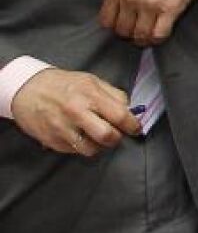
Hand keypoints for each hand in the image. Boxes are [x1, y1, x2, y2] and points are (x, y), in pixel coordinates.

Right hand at [11, 68, 140, 155]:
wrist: (27, 89)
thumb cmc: (62, 84)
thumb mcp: (91, 81)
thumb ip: (113, 95)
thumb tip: (130, 110)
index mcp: (90, 95)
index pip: (120, 116)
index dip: (132, 125)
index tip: (135, 129)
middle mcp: (76, 113)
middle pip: (107, 137)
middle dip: (117, 139)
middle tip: (116, 134)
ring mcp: (62, 129)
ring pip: (91, 150)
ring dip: (98, 146)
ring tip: (96, 136)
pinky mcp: (52, 141)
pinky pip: (75, 151)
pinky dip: (81, 146)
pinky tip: (79, 135)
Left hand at [98, 0, 197, 45]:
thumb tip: (118, 12)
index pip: (106, 21)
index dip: (115, 26)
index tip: (123, 26)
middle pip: (123, 30)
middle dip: (130, 33)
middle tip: (137, 30)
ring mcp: (150, 4)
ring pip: (140, 35)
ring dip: (144, 38)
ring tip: (148, 35)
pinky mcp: (169, 9)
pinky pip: (158, 34)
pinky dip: (158, 38)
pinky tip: (159, 34)